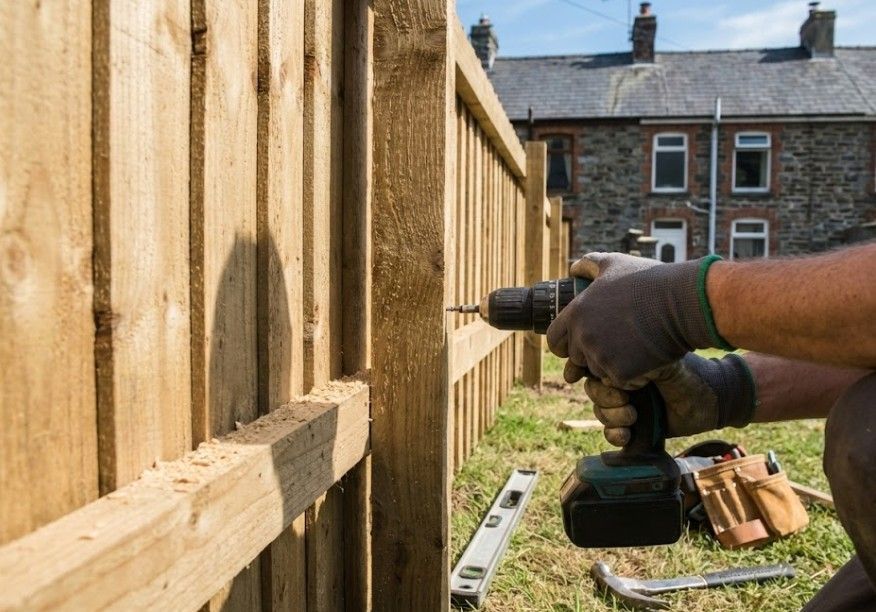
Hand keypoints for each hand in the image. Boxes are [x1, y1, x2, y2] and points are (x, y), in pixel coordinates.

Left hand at [547, 252, 721, 386]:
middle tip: (616, 343)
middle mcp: (584, 336)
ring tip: (634, 346)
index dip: (565, 343)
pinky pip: (621, 382)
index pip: (555, 340)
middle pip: (577, 358)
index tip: (579, 343)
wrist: (682, 302)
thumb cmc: (649, 281)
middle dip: (591, 354)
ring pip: (599, 372)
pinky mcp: (622, 373)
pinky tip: (646, 358)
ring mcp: (602, 356)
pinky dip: (632, 376)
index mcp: (577, 313)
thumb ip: (589, 265)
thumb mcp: (614, 263)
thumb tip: (574, 270)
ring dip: (612, 366)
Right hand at [585, 353, 756, 446]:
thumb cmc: (690, 375)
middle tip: (626, 402)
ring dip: (612, 418)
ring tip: (632, 418)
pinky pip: (612, 434)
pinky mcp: (636, 428)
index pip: (595, 368)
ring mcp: (629, 406)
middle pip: (594, 392)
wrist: (714, 401)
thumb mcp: (662, 362)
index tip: (599, 381)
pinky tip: (627, 435)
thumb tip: (608, 372)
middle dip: (605, 400)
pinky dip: (614, 435)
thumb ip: (636, 363)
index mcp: (627, 363)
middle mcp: (624, 383)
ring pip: (601, 413)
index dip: (592, 377)